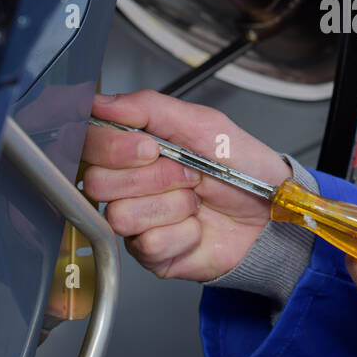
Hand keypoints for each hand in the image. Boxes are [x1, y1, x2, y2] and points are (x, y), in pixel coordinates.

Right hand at [81, 91, 291, 281]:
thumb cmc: (241, 166)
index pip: (87, 143)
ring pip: (122, 215)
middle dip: (155, 176)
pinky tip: (197, 225)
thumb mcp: (202, 124)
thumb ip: (148, 107)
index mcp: (132, 148)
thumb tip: (101, 102)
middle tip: (189, 174)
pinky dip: (183, 233)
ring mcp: (135, 221)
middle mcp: (126, 185)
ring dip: (172, 205)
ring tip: (195, 199)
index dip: (113, 147)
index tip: (150, 147)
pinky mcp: (149, 254)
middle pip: (98, 182)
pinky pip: (148, 244)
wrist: (269, 211)